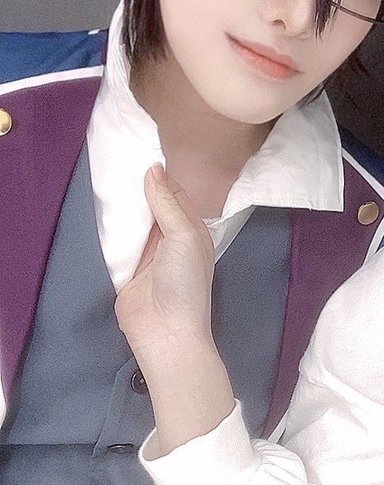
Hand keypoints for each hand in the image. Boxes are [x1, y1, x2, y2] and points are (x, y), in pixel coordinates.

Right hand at [115, 164, 215, 370]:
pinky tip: (91, 209)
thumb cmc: (185, 285)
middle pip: (150, 207)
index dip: (158, 176)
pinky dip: (105, 229)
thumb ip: (168, 204)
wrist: (166, 332)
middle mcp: (169, 240)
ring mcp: (145, 255)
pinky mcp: (124, 269)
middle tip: (112, 161)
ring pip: (131, 223)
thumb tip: (154, 170)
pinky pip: (114, 243)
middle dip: (135, 189)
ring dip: (119, 208)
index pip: (173, 194)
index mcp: (190, 231)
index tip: (137, 152)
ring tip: (99, 178)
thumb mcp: (183, 237)